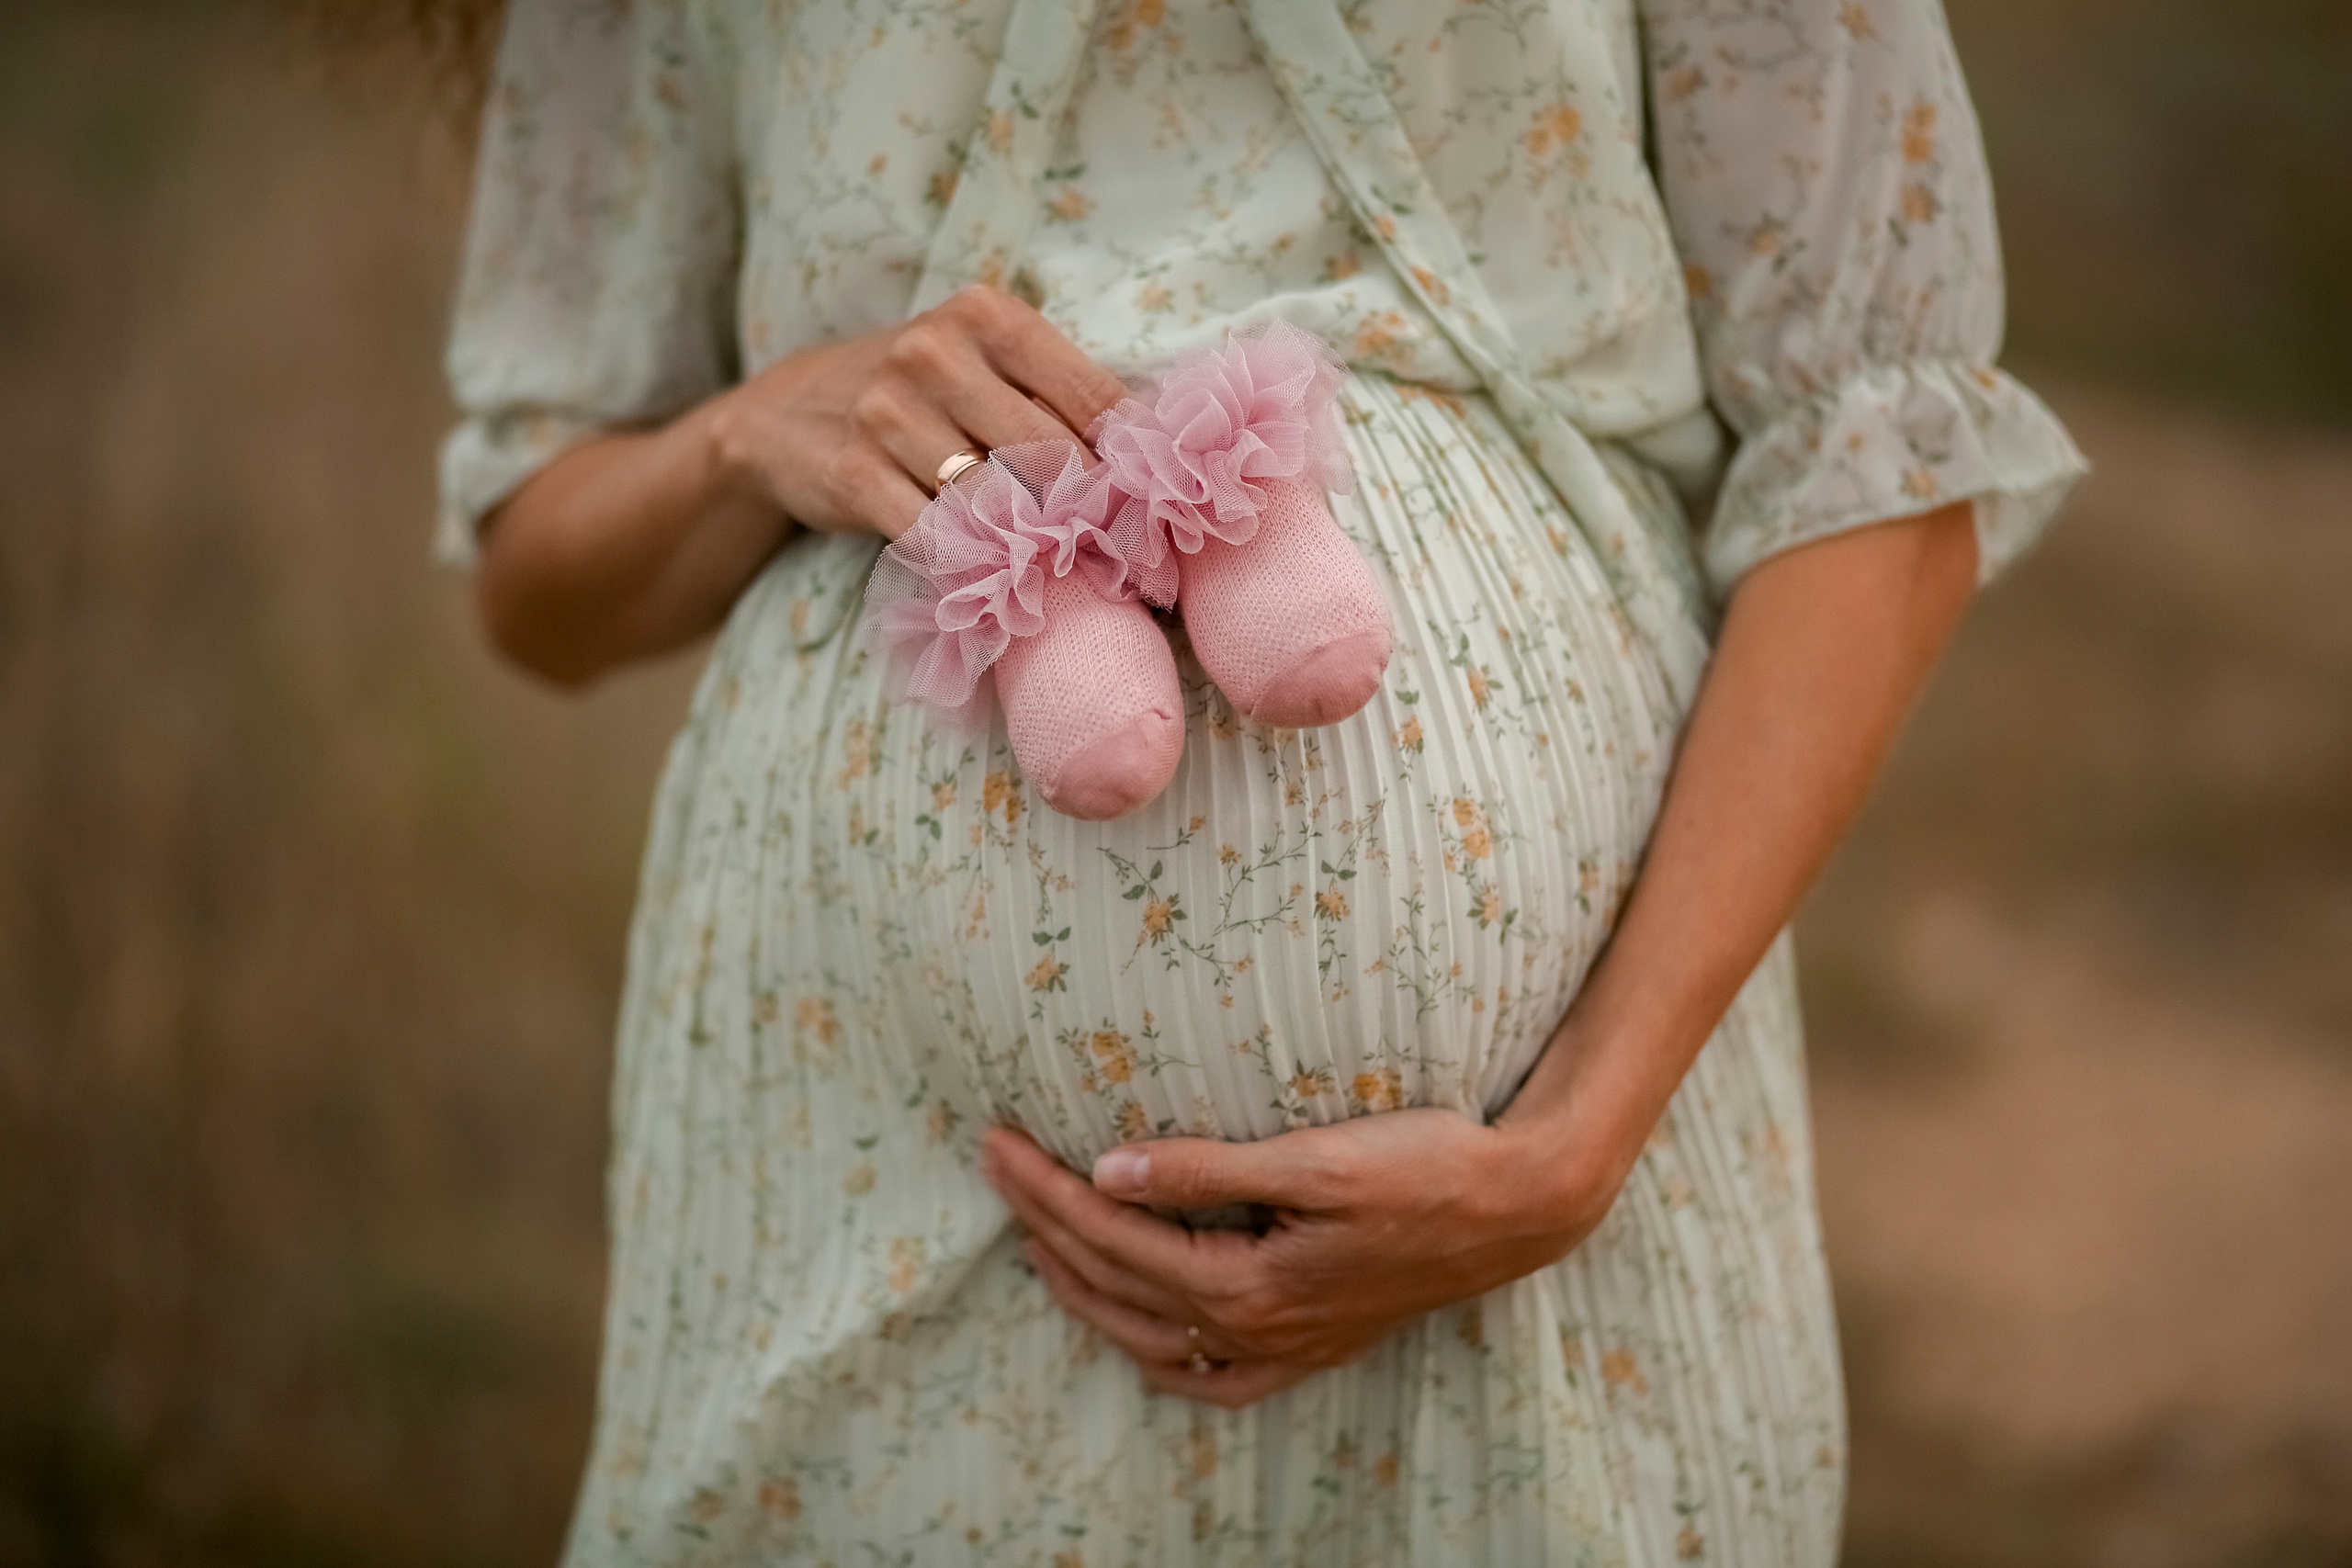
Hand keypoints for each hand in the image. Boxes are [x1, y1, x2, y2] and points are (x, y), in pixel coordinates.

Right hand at [708, 283, 1128, 540]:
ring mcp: (888, 412)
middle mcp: (935, 352)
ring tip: (1078, 580)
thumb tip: (1156, 462)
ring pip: (999, 503)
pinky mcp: (854, 474)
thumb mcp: (981, 365)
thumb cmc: (917, 395)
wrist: (786, 414)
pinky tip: (1002, 581)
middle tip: (1136, 567)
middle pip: (1054, 456)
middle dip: (1098, 518)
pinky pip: (939, 538)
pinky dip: (977, 566)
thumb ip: (1055, 398)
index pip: (1095, 398)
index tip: (1171, 516)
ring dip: (1041, 551)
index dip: (1139, 467)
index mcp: (988, 317)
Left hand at [977, 1108, 1629, 1408]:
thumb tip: (1107, 1170)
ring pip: (1148, 1335)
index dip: (1044, 1189)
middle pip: (1115, 1284)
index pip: (1111, 1235)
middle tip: (996, 1167)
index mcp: (1247, 1286)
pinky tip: (1135, 1326)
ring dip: (1082, 1286)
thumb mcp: (1315, 1157)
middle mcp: (1255, 1332)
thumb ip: (1208, 1170)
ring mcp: (1283, 1348)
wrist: (1518, 1209)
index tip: (995, 1142)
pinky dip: (1155, 1351)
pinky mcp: (1310, 1345)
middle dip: (1043, 1225)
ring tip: (1036, 1236)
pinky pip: (1209, 1377)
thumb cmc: (1425, 1166)